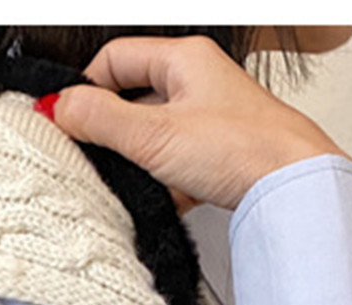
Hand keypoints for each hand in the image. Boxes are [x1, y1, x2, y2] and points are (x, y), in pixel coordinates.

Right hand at [48, 34, 347, 212]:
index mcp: (184, 59)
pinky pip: (176, 164)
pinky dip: (163, 182)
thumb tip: (58, 107)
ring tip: (133, 178)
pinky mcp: (219, 154)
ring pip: (154, 134)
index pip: (115, 58)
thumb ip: (101, 120)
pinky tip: (163, 198)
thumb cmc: (242, 148)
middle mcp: (199, 82)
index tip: (66, 121)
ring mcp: (210, 118)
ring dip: (137, 160)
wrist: (293, 186)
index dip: (85, 88)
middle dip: (110, 130)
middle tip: (93, 154)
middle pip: (133, 97)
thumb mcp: (154, 135)